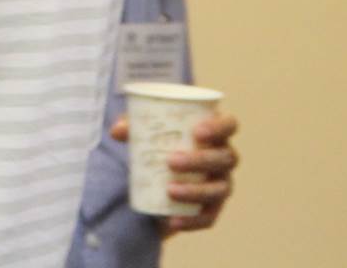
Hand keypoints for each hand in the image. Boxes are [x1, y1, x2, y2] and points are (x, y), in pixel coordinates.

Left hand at [110, 111, 240, 232]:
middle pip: (224, 158)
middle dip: (200, 160)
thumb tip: (117, 131)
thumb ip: (133, 126)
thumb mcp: (147, 131)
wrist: (159, 179)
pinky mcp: (213, 208)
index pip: (229, 125)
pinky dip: (193, 220)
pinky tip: (174, 221)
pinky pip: (210, 217)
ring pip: (219, 189)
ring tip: (170, 190)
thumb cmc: (160, 144)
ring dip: (196, 191)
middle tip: (171, 161)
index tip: (197, 131)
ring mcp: (222, 184)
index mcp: (215, 133)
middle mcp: (224, 158)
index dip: (219, 127)